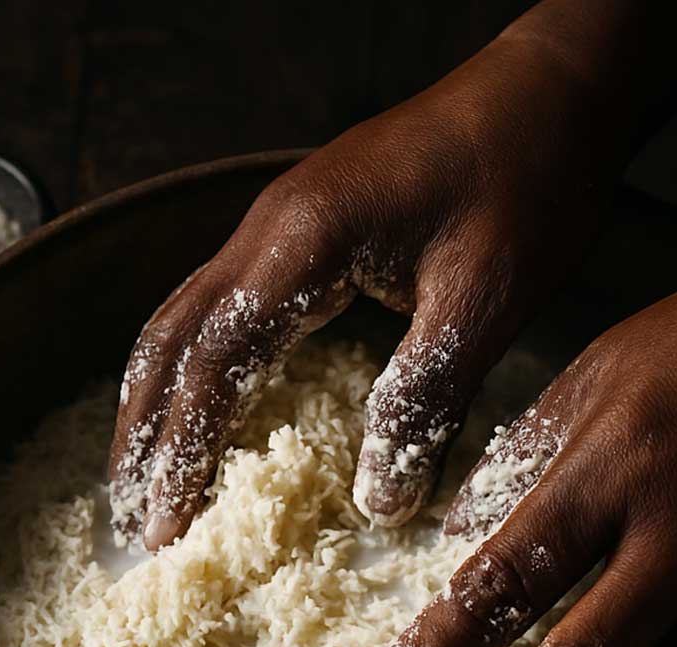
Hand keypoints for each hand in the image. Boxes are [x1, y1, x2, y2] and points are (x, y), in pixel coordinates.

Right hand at [107, 11, 636, 548]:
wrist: (549, 91)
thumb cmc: (526, 183)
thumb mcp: (483, 301)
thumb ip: (423, 401)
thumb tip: (379, 505)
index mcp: (303, 240)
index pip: (212, 360)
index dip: (182, 449)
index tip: (164, 526)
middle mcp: (266, 229)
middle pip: (168, 340)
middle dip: (142, 435)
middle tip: (127, 520)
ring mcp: (275, 226)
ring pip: (179, 321)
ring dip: (153, 403)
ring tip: (140, 480)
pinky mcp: (298, 234)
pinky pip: (215, 308)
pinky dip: (191, 371)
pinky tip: (195, 410)